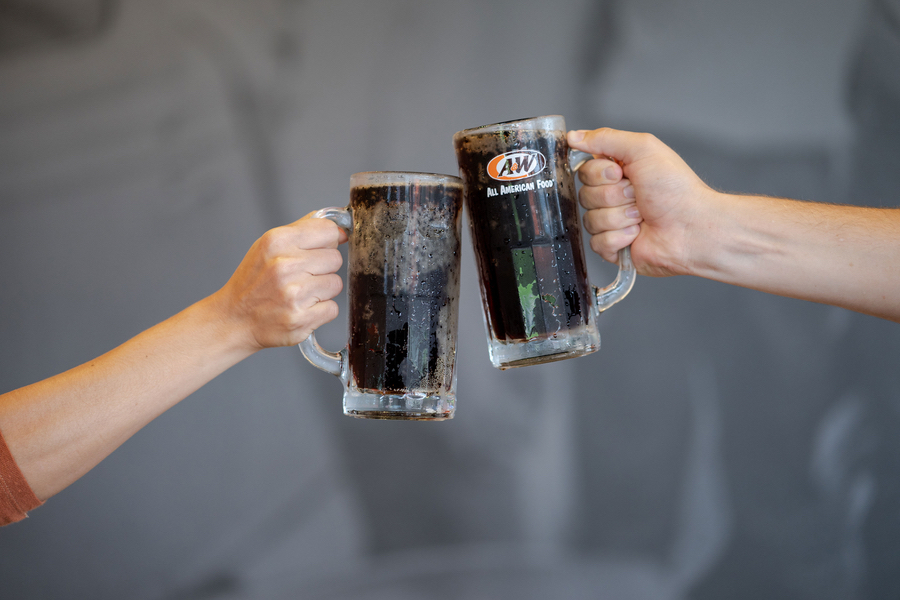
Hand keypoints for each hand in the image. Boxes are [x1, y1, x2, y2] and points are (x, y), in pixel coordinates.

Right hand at [210, 213, 346, 350]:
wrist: (233, 320)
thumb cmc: (252, 283)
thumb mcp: (267, 246)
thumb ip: (301, 231)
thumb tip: (337, 228)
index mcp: (277, 242)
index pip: (328, 231)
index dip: (328, 242)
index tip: (321, 249)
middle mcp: (285, 266)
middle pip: (335, 259)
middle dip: (323, 268)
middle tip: (302, 277)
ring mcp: (293, 294)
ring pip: (336, 284)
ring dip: (323, 291)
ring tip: (299, 294)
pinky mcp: (301, 319)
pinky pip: (332, 309)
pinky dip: (320, 312)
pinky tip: (301, 309)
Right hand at [567, 128, 717, 276]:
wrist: (691, 226)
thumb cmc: (676, 188)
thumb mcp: (643, 149)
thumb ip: (605, 138)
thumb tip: (574, 136)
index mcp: (617, 172)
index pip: (584, 170)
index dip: (599, 173)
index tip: (621, 173)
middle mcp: (613, 196)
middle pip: (584, 195)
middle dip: (613, 196)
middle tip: (637, 195)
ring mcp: (613, 222)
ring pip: (590, 220)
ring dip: (619, 217)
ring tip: (642, 216)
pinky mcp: (614, 247)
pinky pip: (597, 243)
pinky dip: (619, 238)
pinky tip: (637, 234)